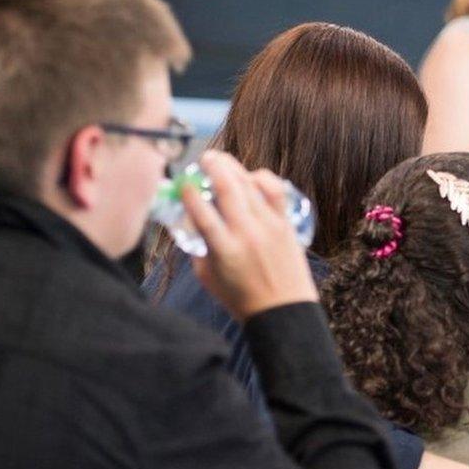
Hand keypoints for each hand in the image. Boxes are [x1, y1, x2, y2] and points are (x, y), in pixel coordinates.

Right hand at [182, 150, 317, 320]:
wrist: (283, 310)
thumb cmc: (241, 298)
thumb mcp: (207, 277)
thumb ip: (198, 247)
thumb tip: (191, 219)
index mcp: (223, 250)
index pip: (202, 212)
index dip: (189, 192)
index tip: (183, 181)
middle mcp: (247, 233)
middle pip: (228, 188)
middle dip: (213, 166)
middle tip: (204, 158)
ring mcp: (269, 226)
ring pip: (250, 184)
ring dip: (234, 167)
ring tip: (222, 161)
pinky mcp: (285, 224)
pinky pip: (275, 191)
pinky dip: (262, 178)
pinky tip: (251, 176)